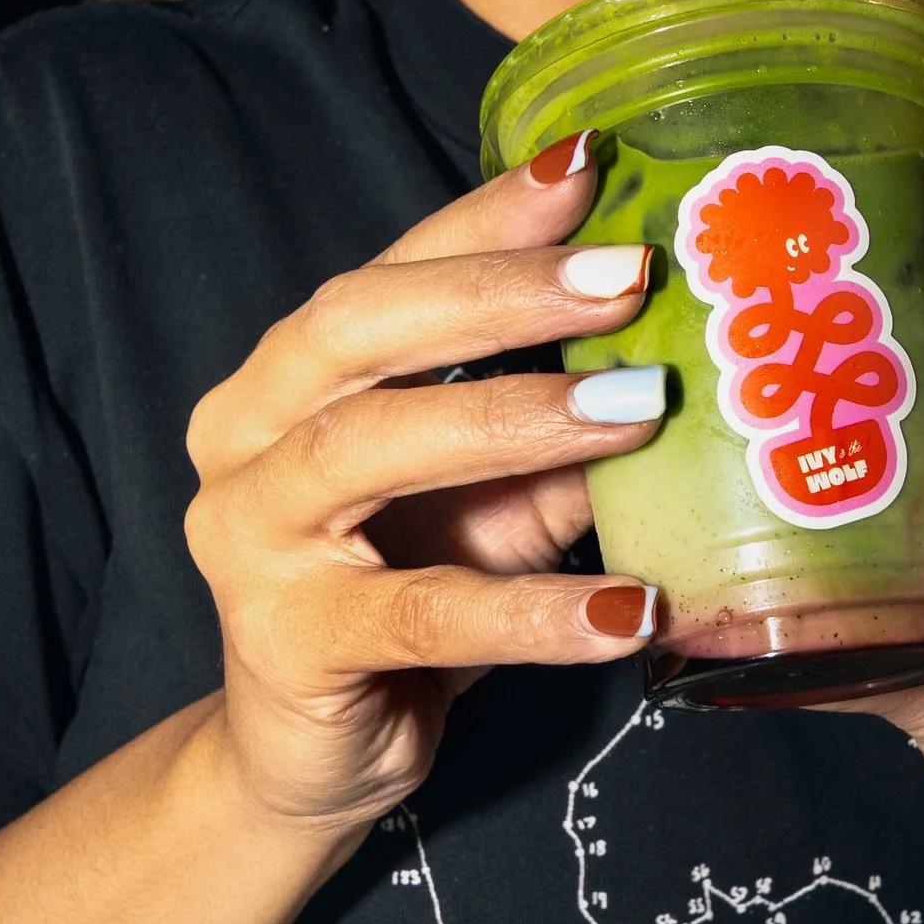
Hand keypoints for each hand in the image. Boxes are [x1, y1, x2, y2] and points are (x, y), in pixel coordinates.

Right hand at [183, 140, 664, 840]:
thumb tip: (678, 351)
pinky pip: (422, 614)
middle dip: (497, 294)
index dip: (485, 219)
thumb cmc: (409, 602)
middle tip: (626, 275)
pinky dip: (531, 611)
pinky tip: (624, 611)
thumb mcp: (495, 504)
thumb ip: (558, 438)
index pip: (388, 274)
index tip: (589, 163)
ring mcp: (247, 541)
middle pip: (357, 330)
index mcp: (287, 379)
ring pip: (369, 448)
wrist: (315, 761)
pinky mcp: (285, 645)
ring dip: (511, 419)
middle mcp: (244, 439)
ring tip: (638, 409)